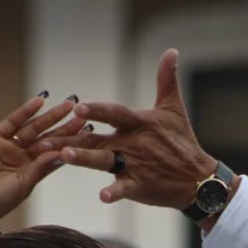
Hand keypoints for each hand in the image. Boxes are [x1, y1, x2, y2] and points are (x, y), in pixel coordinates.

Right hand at [0, 94, 85, 231]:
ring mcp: (9, 145)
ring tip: (68, 105)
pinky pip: (12, 122)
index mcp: (33, 169)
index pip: (56, 152)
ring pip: (34, 128)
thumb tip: (62, 153)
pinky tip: (40, 101)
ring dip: (50, 116)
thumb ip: (41, 167)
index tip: (89, 133)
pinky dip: (25, 111)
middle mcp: (23, 155)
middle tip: (84, 115)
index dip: (72, 143)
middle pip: (48, 138)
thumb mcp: (25, 184)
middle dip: (65, 126)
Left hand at [42, 49, 218, 208]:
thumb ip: (166, 79)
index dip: (97, 111)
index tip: (77, 107)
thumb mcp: (174, 108)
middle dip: (73, 138)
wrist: (199, 179)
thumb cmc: (183, 142)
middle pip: (99, 138)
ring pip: (105, 161)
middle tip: (48, 137)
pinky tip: (102, 196)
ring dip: (85, 159)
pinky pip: (125, 188)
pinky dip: (115, 192)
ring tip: (64, 157)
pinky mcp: (140, 185)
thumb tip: (171, 51)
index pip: (115, 113)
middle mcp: (134, 143)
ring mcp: (135, 165)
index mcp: (139, 123)